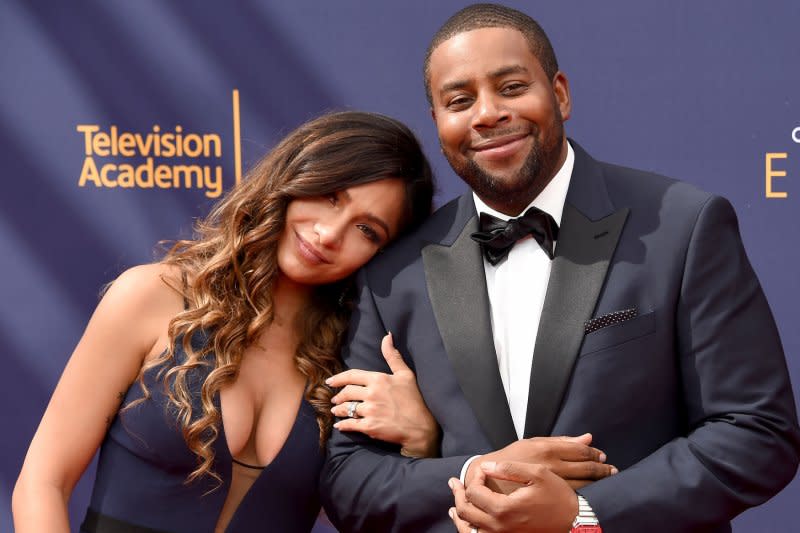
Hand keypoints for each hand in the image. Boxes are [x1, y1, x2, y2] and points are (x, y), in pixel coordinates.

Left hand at [327, 332, 439, 456]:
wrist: (421, 427)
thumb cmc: (415, 399)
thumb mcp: (406, 374)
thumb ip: (393, 356)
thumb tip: (387, 336)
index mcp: (378, 379)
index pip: (352, 376)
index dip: (338, 378)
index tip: (330, 382)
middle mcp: (372, 394)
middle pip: (347, 392)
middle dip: (338, 396)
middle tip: (335, 399)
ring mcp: (370, 411)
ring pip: (346, 408)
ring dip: (338, 410)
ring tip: (336, 411)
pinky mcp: (370, 426)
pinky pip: (350, 424)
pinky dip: (343, 425)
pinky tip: (340, 425)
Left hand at [450, 461, 577, 532]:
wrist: (575, 522)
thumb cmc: (558, 497)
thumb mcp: (537, 473)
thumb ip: (508, 467)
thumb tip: (484, 466)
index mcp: (504, 509)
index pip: (474, 492)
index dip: (473, 478)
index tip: (481, 471)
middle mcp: (499, 527)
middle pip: (465, 511)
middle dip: (458, 494)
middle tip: (454, 483)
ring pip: (468, 530)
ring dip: (460, 514)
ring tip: (456, 502)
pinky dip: (470, 529)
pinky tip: (468, 520)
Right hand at [466, 433, 615, 492]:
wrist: (489, 479)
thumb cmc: (511, 459)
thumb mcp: (533, 443)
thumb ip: (561, 440)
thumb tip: (588, 437)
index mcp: (547, 449)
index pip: (580, 449)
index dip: (594, 452)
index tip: (602, 456)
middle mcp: (550, 466)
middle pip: (586, 467)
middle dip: (602, 469)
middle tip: (612, 470)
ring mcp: (550, 484)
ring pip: (584, 484)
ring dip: (599, 482)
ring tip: (608, 480)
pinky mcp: (547, 496)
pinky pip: (574, 496)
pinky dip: (587, 493)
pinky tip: (593, 492)